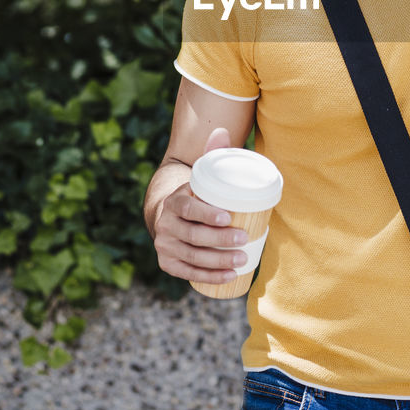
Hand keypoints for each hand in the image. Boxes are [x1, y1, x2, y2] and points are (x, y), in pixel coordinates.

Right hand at [151, 127, 246, 284]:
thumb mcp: (201, 173)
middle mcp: (164, 224)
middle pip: (192, 236)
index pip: (187, 208)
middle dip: (219, 241)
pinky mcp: (167, 262)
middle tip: (244, 240)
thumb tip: (223, 131)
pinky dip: (208, 276)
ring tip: (242, 260)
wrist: (167, 212)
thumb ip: (212, 153)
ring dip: (218, 261)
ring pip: (191, 256)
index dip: (206, 214)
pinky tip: (228, 277)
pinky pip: (187, 272)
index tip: (229, 218)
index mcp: (173, 201)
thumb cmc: (195, 193)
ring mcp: (164, 245)